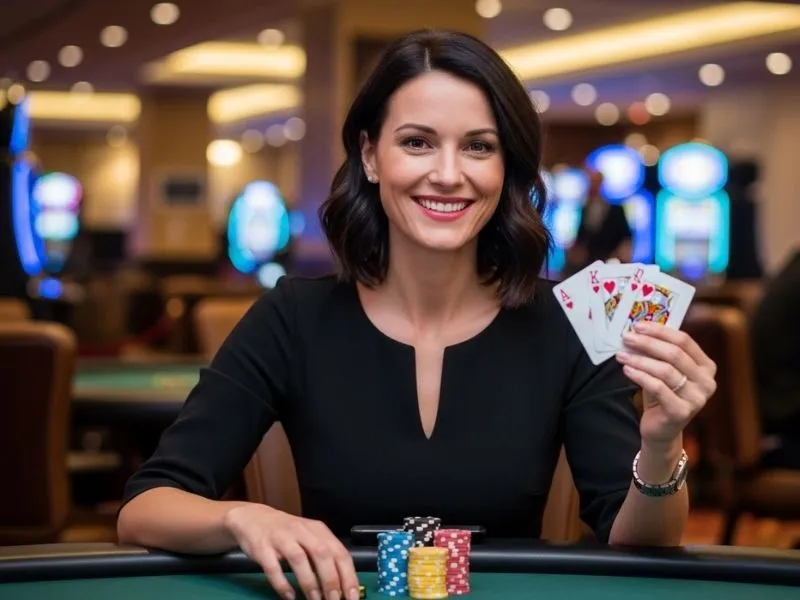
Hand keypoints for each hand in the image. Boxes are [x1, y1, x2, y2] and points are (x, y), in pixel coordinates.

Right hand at [224, 503, 359, 599]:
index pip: (340, 552)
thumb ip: (324, 555)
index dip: (348, 575)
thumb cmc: (286, 532)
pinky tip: (289, 596)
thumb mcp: (309, 537)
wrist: (252, 517)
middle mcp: (302, 531)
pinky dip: (282, 584)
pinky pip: (273, 567)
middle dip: (331, 580)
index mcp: (318, 530)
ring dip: (309, 582)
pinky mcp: (263, 547)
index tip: (352, 596)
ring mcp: (281, 538)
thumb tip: (341, 584)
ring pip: (299, 559)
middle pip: (322, 554)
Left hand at [615, 321, 716, 446]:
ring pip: (665, 370)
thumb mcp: (662, 370)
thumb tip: (637, 331)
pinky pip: (658, 388)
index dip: (660, 331)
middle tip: (626, 337)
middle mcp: (707, 382)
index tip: (638, 325)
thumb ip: (657, 352)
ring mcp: (697, 398)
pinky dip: (640, 376)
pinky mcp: (682, 412)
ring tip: (621, 355)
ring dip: (640, 360)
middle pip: (675, 354)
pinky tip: (627, 370)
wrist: (661, 429)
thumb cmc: (661, 395)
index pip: (684, 341)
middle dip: (647, 343)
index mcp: (706, 366)